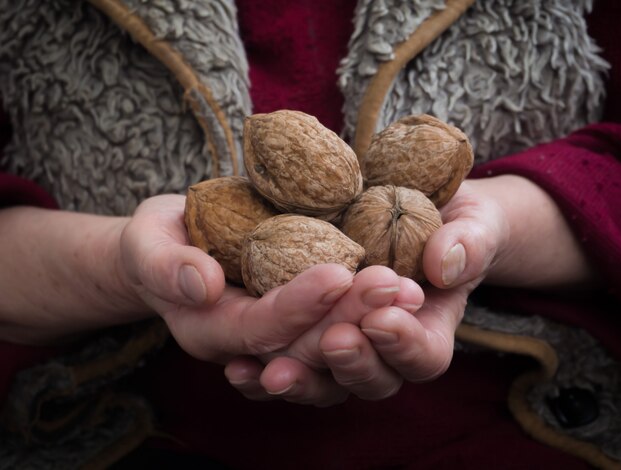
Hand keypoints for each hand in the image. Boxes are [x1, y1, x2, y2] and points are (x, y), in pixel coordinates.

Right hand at [121, 195, 424, 405]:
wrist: (174, 247)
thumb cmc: (157, 240)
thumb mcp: (145, 242)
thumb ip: (164, 264)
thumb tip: (202, 285)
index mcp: (208, 331)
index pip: (258, 329)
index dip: (297, 306)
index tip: (337, 273)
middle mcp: (247, 348)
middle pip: (302, 346)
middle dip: (348, 317)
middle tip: (393, 284)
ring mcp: (277, 341)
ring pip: (329, 349)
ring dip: (369, 322)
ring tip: (408, 290)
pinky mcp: (299, 326)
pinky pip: (338, 337)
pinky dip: (369, 319)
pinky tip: (404, 295)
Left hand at [221, 180, 510, 406]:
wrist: (427, 216)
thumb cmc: (459, 223)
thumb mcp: (474, 223)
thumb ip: (468, 243)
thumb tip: (445, 264)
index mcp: (431, 329)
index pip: (424, 357)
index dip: (405, 346)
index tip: (381, 318)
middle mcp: (387, 350)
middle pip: (373, 379)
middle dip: (352, 363)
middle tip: (333, 340)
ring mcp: (349, 346)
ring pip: (326, 382)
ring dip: (302, 378)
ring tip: (273, 372)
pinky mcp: (310, 334)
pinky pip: (289, 363)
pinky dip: (264, 372)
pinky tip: (239, 367)